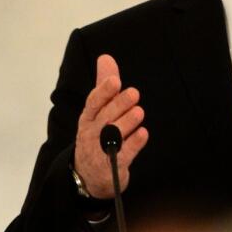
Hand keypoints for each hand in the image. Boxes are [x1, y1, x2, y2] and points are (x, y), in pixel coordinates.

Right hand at [74, 54, 148, 198]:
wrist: (89, 174)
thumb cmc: (96, 134)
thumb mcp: (97, 111)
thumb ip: (104, 86)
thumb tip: (106, 57)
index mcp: (88, 117)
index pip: (93, 102)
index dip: (104, 91)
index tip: (115, 80)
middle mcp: (92, 133)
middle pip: (105, 117)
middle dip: (119, 105)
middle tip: (134, 93)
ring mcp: (101, 150)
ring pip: (114, 135)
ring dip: (127, 122)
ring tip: (139, 112)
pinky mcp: (113, 166)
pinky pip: (124, 154)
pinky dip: (134, 144)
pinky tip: (143, 134)